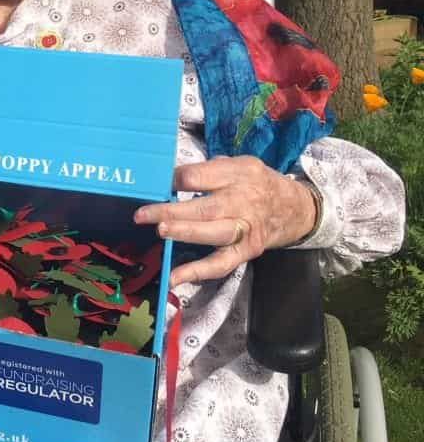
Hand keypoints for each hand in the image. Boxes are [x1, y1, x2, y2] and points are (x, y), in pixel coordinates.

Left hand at [134, 156, 316, 286]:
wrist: (296, 209)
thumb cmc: (258, 183)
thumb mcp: (239, 164)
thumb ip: (209, 169)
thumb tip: (169, 177)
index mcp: (238, 174)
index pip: (200, 176)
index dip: (175, 180)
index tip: (154, 184)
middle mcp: (243, 202)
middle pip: (205, 207)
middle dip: (172, 211)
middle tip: (144, 214)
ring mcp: (245, 229)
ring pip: (212, 234)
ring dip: (184, 234)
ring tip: (160, 231)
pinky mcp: (246, 251)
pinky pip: (220, 264)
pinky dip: (197, 272)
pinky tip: (173, 277)